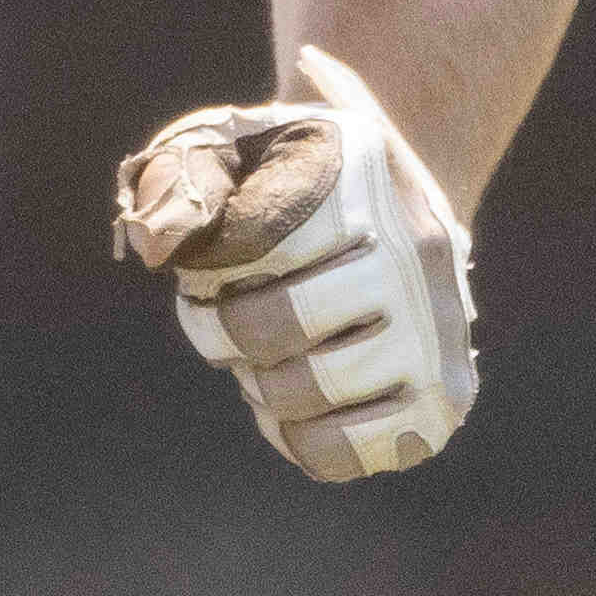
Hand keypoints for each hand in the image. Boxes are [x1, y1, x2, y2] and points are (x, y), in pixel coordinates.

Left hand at [110, 46, 479, 482]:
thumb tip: (153, 244)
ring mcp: (439, 328)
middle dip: (220, 330)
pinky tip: (298, 400)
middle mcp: (415, 250)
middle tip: (233, 310)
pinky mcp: (443, 399)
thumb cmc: (281, 173)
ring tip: (272, 352)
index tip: (211, 254)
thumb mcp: (226, 143)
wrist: (387, 198)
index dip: (202, 264)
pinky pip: (342, 452)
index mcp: (358, 171)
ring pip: (300, 395)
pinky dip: (297, 437)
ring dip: (257, 382)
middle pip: (269, 329)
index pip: (246, 243)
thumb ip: (177, 174)